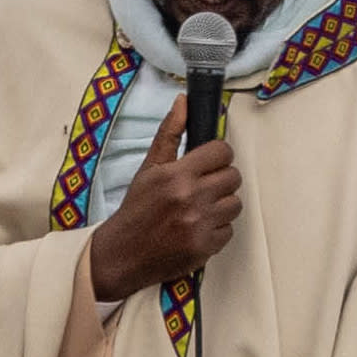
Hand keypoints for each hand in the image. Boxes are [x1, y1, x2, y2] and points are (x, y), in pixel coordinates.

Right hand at [84, 131, 238, 310]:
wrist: (122, 255)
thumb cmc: (136, 210)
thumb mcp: (149, 169)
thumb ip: (169, 134)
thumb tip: (183, 101)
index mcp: (177, 174)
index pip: (222, 152)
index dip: (218, 155)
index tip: (210, 162)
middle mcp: (191, 198)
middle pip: (233, 176)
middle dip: (220, 179)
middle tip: (204, 186)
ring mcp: (199, 225)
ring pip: (234, 203)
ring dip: (221, 205)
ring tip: (201, 208)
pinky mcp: (204, 248)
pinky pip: (229, 230)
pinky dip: (217, 230)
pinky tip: (198, 228)